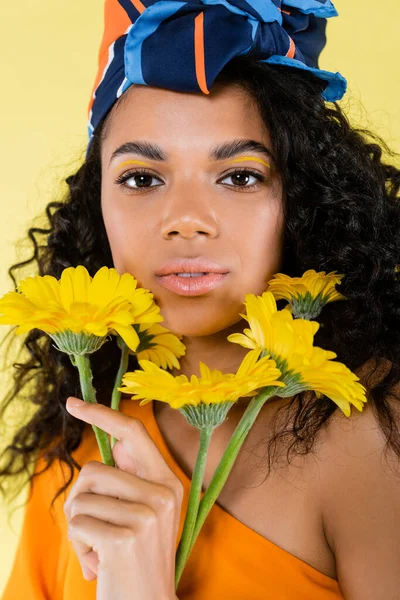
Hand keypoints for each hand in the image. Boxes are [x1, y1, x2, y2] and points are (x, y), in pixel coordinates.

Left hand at [64, 397, 183, 599]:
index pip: (133, 433)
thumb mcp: (143, 512)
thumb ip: (130, 477)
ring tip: (99, 548)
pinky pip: (79, 524)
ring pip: (82, 498)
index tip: (73, 403)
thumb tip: (115, 440)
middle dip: (79, 498)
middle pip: (95, 470)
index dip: (101, 414)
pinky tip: (99, 563)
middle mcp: (163, 493)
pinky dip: (79, 546)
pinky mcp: (126, 538)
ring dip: (79, 527)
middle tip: (89, 525)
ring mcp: (148, 515)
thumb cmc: (135, 556)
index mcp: (168, 482)